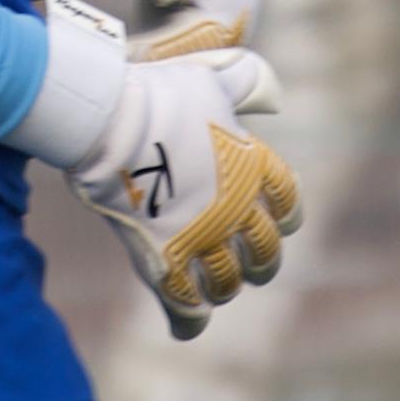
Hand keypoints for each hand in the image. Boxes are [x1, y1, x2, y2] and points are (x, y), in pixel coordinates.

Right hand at [13, 0, 303, 337]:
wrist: (111, 120)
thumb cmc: (157, 92)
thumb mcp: (210, 76)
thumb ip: (247, 81)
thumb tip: (274, 97)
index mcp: (253, 165)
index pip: (288, 202)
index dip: (286, 216)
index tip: (281, 222)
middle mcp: (237, 208)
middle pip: (266, 252)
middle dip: (261, 262)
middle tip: (252, 267)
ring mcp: (202, 239)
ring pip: (228, 283)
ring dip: (224, 287)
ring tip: (216, 288)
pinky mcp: (166, 262)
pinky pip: (187, 307)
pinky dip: (189, 320)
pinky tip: (189, 324)